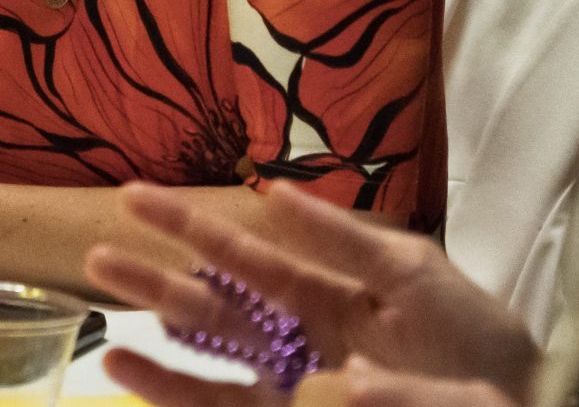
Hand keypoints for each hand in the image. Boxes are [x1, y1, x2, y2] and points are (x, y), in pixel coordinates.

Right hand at [84, 182, 538, 402]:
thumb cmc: (481, 352)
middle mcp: (302, 344)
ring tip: (100, 313)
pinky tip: (126, 369)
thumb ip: (342, 238)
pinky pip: (223, 405)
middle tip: (97, 252)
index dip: (193, 227)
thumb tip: (267, 193)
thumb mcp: (418, 278)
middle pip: (216, 308)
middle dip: (155, 278)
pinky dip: (171, 388)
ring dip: (156, 334)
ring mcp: (296, 390)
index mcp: (331, 295)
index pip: (249, 255)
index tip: (136, 196)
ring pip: (211, 360)